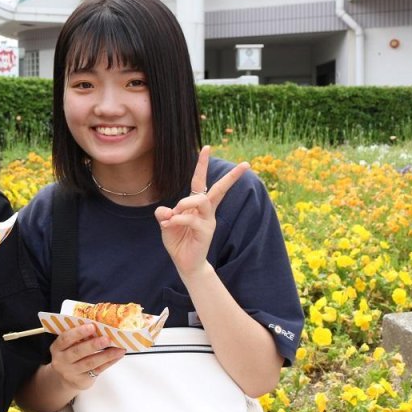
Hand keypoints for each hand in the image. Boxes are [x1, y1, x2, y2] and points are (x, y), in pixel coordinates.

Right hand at [47, 324, 124, 390]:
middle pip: (78, 352)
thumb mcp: (68, 346)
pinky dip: (109, 362)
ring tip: (118, 348)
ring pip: (90, 363)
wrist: (65, 379)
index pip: (65, 339)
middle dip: (93, 345)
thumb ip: (78, 338)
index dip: (78, 332)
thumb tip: (99, 326)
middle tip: (107, 338)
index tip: (92, 326)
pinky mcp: (82, 381)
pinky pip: (98, 370)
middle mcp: (61, 361)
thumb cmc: (70, 356)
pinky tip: (117, 355)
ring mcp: (71, 372)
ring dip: (105, 355)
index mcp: (57, 348)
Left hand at [154, 146, 248, 278]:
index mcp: (197, 205)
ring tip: (173, 213)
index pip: (201, 181)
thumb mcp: (166, 224)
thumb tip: (165, 210)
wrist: (185, 264)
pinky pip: (191, 219)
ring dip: (185, 202)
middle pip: (220, 189)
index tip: (207, 147)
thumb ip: (165, 214)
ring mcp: (208, 221)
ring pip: (202, 201)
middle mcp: (206, 211)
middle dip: (232, 176)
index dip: (202, 165)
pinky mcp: (205, 232)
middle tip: (246, 164)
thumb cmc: (178, 241)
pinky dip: (176, 219)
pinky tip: (167, 224)